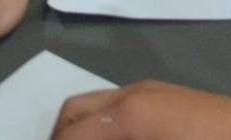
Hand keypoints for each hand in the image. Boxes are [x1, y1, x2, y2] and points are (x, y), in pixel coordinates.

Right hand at [54, 81, 230, 138]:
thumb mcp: (148, 137)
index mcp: (131, 115)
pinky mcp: (168, 101)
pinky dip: (106, 129)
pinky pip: (121, 109)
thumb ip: (115, 138)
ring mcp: (153, 94)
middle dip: (62, 139)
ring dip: (84, 133)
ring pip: (96, 108)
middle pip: (73, 114)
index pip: (71, 136)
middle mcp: (135, 95)